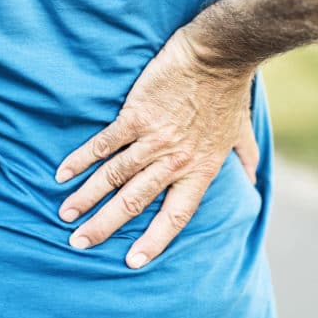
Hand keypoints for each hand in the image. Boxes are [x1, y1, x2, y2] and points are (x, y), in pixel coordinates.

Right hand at [55, 26, 257, 268]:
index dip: (154, 240)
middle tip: (79, 243)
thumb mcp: (240, 132)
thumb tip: (254, 179)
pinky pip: (104, 144)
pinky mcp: (135, 117)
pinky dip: (81, 160)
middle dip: (103, 226)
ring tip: (66, 215)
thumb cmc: (229, 92)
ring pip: (113, 177)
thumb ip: (244, 158)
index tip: (133, 262)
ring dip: (86, 198)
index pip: (175, 216)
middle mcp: (174, 161)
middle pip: (133, 202)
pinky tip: (63, 174)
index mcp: (199, 170)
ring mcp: (152, 139)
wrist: (217, 55)